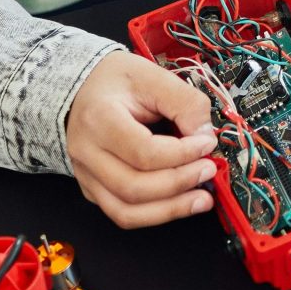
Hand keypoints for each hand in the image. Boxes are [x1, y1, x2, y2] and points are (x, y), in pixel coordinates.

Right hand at [64, 50, 218, 228]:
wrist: (82, 90)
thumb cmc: (115, 81)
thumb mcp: (152, 75)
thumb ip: (183, 101)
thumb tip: (206, 135)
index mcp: (99, 119)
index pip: (143, 152)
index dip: (182, 153)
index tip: (207, 143)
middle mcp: (87, 153)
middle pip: (134, 187)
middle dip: (180, 183)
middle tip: (208, 170)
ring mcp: (87, 176)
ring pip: (126, 212)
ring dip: (170, 210)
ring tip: (203, 199)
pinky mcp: (94, 190)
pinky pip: (123, 214)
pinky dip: (155, 214)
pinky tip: (180, 204)